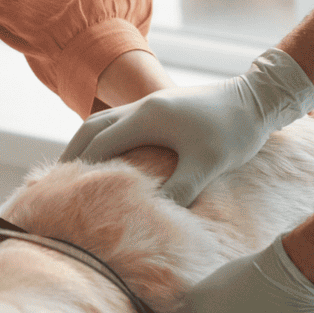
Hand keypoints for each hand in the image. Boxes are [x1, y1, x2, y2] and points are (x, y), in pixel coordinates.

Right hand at [60, 48, 313, 205]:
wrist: (257, 99)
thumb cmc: (234, 130)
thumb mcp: (207, 163)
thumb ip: (180, 188)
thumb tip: (153, 213)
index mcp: (147, 117)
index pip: (100, 144)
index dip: (79, 169)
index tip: (62, 192)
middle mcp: (142, 107)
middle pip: (92, 128)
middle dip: (73, 154)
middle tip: (56, 182)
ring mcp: (152, 104)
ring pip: (105, 121)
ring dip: (87, 143)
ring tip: (75, 170)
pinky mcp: (162, 108)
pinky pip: (121, 121)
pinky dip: (106, 138)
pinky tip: (110, 157)